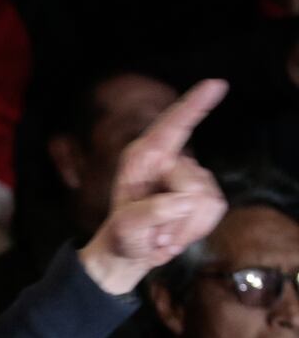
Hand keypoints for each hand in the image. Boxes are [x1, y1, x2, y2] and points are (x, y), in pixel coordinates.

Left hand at [79, 79, 229, 293]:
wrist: (131, 253)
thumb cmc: (122, 236)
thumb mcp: (125, 228)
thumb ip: (150, 213)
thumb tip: (183, 199)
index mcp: (142, 158)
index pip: (173, 126)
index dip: (195, 105)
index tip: (216, 84)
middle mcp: (168, 161)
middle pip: (192, 179)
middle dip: (174, 212)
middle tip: (153, 230)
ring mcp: (190, 177)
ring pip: (205, 198)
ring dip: (182, 225)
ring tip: (161, 232)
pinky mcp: (205, 195)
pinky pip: (215, 210)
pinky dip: (194, 229)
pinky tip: (175, 233)